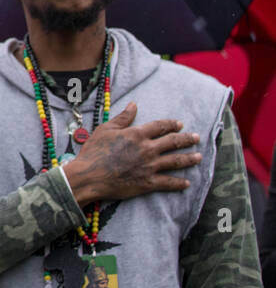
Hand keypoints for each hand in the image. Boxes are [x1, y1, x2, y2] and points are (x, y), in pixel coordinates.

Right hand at [62, 102, 199, 205]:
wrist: (88, 176)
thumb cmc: (93, 152)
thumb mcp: (105, 130)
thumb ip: (122, 118)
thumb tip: (133, 105)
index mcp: (136, 135)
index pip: (160, 126)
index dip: (171, 124)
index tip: (179, 124)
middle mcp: (147, 149)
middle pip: (173, 142)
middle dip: (187, 139)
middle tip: (196, 138)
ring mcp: (149, 166)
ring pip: (175, 161)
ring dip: (189, 159)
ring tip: (199, 157)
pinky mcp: (148, 182)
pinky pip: (168, 182)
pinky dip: (179, 183)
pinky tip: (187, 182)